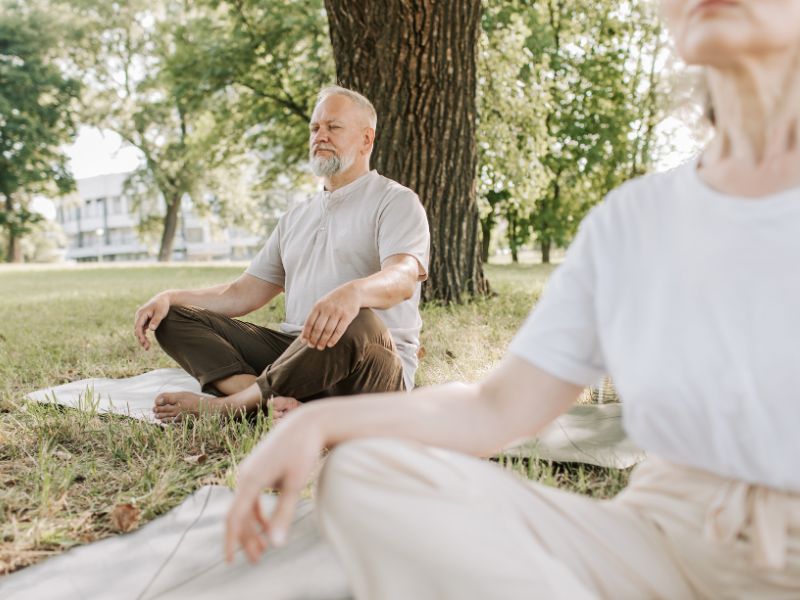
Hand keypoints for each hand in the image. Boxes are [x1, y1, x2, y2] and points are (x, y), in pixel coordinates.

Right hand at [134, 292, 170, 349]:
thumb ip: (156, 320)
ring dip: (142, 338)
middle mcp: (139, 316)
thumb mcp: (161, 312)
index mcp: (142, 313)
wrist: (163, 299)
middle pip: (137, 329)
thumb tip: (151, 329)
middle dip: (141, 339)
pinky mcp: (144, 320)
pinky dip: (144, 335)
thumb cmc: (162, 305)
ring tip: (147, 347)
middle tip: (147, 347)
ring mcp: (141, 318)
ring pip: (139, 330)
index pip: (138, 326)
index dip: (140, 335)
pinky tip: (147, 342)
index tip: (144, 342)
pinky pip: (142, 329)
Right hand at [224, 412, 324, 562]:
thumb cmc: (302, 451)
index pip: (234, 517)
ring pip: (244, 507)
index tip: (231, 561)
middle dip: (246, 539)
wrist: (306, 423)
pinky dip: (257, 513)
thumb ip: (283, 514)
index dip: (232, 541)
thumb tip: (276, 545)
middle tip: (257, 560)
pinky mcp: (258, 469)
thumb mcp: (295, 484)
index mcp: (251, 479)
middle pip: (239, 514)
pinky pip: (251, 497)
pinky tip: (267, 526)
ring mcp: (250, 471)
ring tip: (263, 548)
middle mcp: (245, 475)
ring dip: (252, 528)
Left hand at [300, 282, 360, 349]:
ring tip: (320, 347)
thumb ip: (315, 315)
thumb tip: (305, 331)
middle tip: (312, 346)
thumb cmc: (334, 300)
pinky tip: (330, 344)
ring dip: (323, 341)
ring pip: (328, 331)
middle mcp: (327, 309)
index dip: (306, 333)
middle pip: (318, 328)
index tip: (304, 341)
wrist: (352, 292)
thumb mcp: (322, 303)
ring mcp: (338, 312)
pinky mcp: (347, 316)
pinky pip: (339, 330)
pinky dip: (334, 339)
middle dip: (314, 339)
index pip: (309, 322)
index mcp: (318, 306)